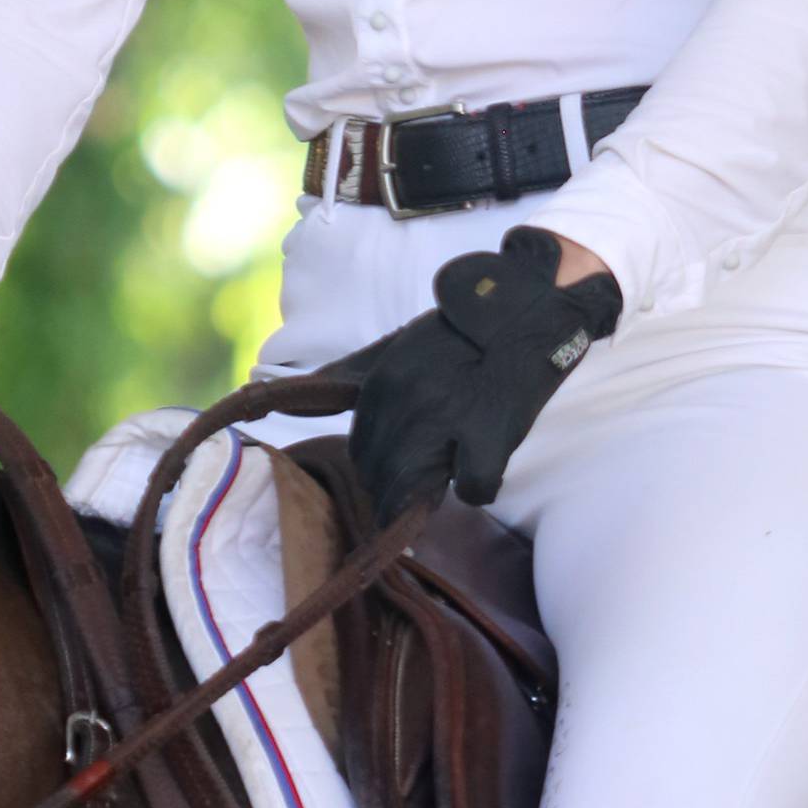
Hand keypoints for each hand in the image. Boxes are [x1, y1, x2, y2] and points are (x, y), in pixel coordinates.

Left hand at [350, 223, 622, 532]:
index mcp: (382, 380)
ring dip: (429, 493)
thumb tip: (279, 394)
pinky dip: (480, 486)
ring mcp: (448, 420)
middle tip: (424, 474)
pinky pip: (473, 489)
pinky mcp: (490, 437)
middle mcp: (408, 401)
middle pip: (381, 474)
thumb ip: (346, 374)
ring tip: (449, 473)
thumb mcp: (396, 344)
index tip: (395, 465)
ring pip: (415, 489)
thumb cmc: (462, 334)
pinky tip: (486, 467)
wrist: (527, 314)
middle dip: (395, 484)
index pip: (360, 447)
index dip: (377, 463)